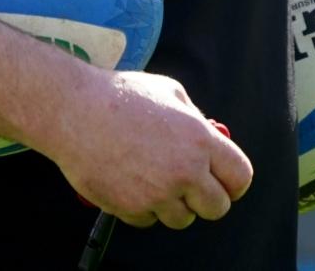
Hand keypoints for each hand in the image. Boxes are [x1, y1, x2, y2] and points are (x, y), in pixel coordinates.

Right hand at [42, 70, 252, 229]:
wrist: (74, 111)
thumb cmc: (121, 95)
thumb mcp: (170, 92)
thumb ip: (196, 121)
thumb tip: (209, 143)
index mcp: (200, 141)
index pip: (240, 177)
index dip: (234, 183)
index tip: (226, 184)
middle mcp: (184, 171)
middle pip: (217, 208)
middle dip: (207, 199)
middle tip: (191, 187)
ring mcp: (157, 193)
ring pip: (182, 219)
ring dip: (173, 205)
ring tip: (154, 179)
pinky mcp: (131, 208)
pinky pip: (149, 220)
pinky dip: (143, 207)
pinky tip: (130, 181)